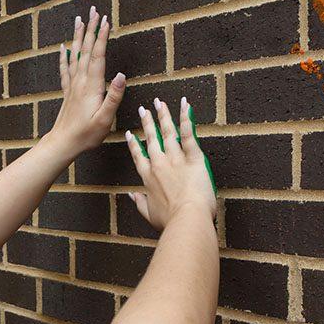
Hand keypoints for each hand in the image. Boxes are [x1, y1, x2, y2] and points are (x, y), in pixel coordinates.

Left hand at [43, 5, 125, 155]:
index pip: (97, 56)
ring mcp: (72, 86)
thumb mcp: (105, 118)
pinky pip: (65, 69)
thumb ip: (114, 96)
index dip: (101, 37)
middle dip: (90, 29)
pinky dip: (65, 56)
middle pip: (85, 50)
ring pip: (75, 55)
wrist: (63, 143)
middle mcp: (80, 82)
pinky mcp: (67, 92)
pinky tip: (64, 47)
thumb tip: (122, 75)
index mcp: (91, 86)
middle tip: (94, 11)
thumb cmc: (86, 134)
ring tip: (79, 20)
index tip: (105, 21)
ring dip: (78, 37)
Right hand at [125, 97, 217, 230]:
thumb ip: (140, 203)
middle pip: (151, 139)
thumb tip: (132, 196)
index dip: (134, 144)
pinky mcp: (193, 158)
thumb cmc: (170, 221)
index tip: (130, 134)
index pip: (138, 156)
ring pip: (168, 132)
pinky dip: (186, 118)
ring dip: (163, 116)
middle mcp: (159, 164)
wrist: (187, 219)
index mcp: (148, 178)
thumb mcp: (150, 214)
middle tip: (143, 109)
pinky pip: (189, 134)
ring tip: (160, 103)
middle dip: (147, 123)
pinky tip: (184, 105)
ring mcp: (175, 159)